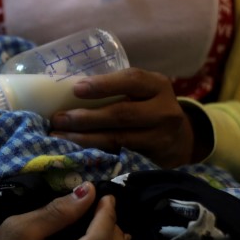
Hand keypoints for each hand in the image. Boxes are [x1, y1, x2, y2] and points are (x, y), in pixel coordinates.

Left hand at [50, 68, 200, 167]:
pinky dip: (95, 152)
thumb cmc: (150, 109)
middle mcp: (165, 111)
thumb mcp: (144, 93)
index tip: (76, 88)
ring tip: (59, 135)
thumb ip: (118, 89)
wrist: (182, 140)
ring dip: (84, 138)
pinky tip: (76, 150)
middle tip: (58, 118)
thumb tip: (68, 88)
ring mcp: (161, 137)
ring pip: (118, 138)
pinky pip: (120, 155)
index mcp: (158, 85)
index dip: (103, 84)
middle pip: (122, 113)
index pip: (132, 80)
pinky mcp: (154, 160)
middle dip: (85, 117)